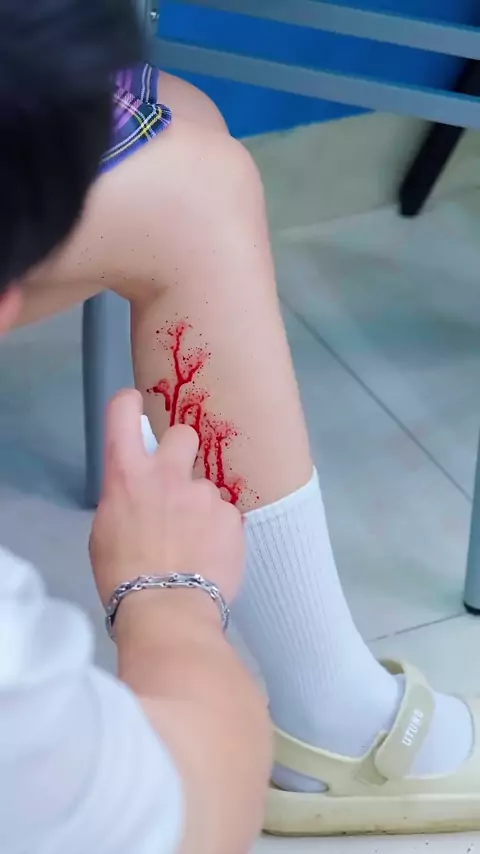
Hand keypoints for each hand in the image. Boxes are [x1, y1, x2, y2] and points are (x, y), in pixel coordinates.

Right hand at [89, 389, 244, 608]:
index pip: (123, 412)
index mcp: (127, 474)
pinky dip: (219, 530)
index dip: (129, 406)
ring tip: (195, 542)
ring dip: (201, 505)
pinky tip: (211, 555)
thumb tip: (139, 495)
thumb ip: (125, 499)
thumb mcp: (105, 531)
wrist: (167, 610)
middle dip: (182, 452)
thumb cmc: (122, 576)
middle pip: (183, 433)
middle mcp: (167, 473)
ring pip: (207, 486)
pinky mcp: (232, 515)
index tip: (135, 410)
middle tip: (177, 484)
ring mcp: (204, 493)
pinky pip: (226, 514)